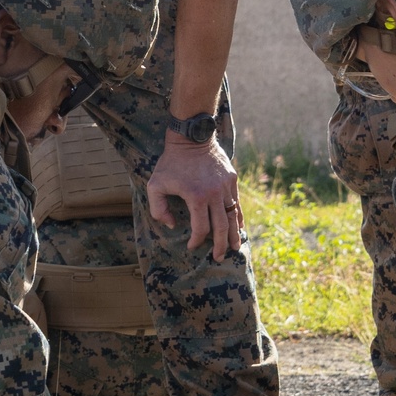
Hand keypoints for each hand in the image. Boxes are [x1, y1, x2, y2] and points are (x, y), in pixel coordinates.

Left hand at [147, 136, 242, 261]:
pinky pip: (236, 203)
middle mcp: (215, 194)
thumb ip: (158, 209)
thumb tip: (172, 225)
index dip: (196, 240)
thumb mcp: (155, 185)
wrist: (192, 137)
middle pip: (221, 227)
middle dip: (219, 245)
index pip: (201, 228)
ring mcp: (226, 187)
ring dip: (233, 235)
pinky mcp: (232, 180)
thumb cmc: (171, 162)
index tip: (192, 246)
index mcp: (197, 197)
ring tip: (234, 248)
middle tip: (217, 258)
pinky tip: (239, 228)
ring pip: (232, 217)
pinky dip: (238, 217)